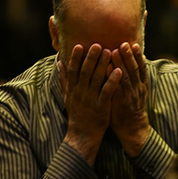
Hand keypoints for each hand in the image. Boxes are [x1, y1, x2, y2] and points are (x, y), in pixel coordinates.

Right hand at [59, 43, 121, 164]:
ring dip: (103, 65)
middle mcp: (80, 92)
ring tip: (110, 52)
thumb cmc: (76, 113)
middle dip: (91, 57)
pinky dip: (112, 81)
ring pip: (96, 79)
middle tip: (98, 44)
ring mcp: (90, 99)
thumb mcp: (67, 96)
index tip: (79, 45)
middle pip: (85, 72)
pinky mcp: (101, 106)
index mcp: (73, 89)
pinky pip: (107, 92)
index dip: (76, 58)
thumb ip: (64, 79)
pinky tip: (118, 71)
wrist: (82, 134)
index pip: (73, 70)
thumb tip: (59, 62)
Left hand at [110, 42, 149, 156]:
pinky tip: (108, 69)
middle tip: (124, 43)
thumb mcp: (136, 93)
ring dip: (121, 63)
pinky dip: (113, 78)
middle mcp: (137, 89)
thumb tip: (129, 64)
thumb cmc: (131, 109)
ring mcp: (130, 96)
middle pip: (134, 69)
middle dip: (129, 56)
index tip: (134, 43)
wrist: (133, 129)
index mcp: (141, 86)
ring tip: (115, 51)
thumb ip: (133, 79)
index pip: (141, 68)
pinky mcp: (121, 102)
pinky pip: (117, 88)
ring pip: (126, 76)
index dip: (138, 56)